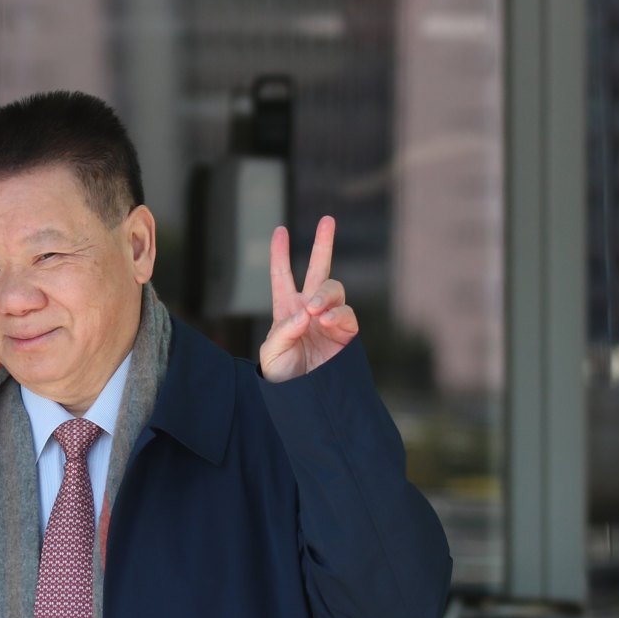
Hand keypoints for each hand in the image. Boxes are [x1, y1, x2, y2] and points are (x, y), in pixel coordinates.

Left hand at [259, 215, 358, 382]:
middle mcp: (309, 309)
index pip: (282, 276)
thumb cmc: (281, 376)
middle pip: (318, 270)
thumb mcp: (272, 354)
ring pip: (334, 290)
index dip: (279, 254)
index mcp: (285, 310)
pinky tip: (326, 321)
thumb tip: (306, 312)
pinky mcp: (346, 334)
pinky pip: (346, 315)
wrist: (303, 397)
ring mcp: (329, 319)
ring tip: (315, 310)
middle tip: (327, 219)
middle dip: (324, 243)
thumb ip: (285, 332)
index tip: (280, 231)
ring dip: (325, 295)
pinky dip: (338, 315)